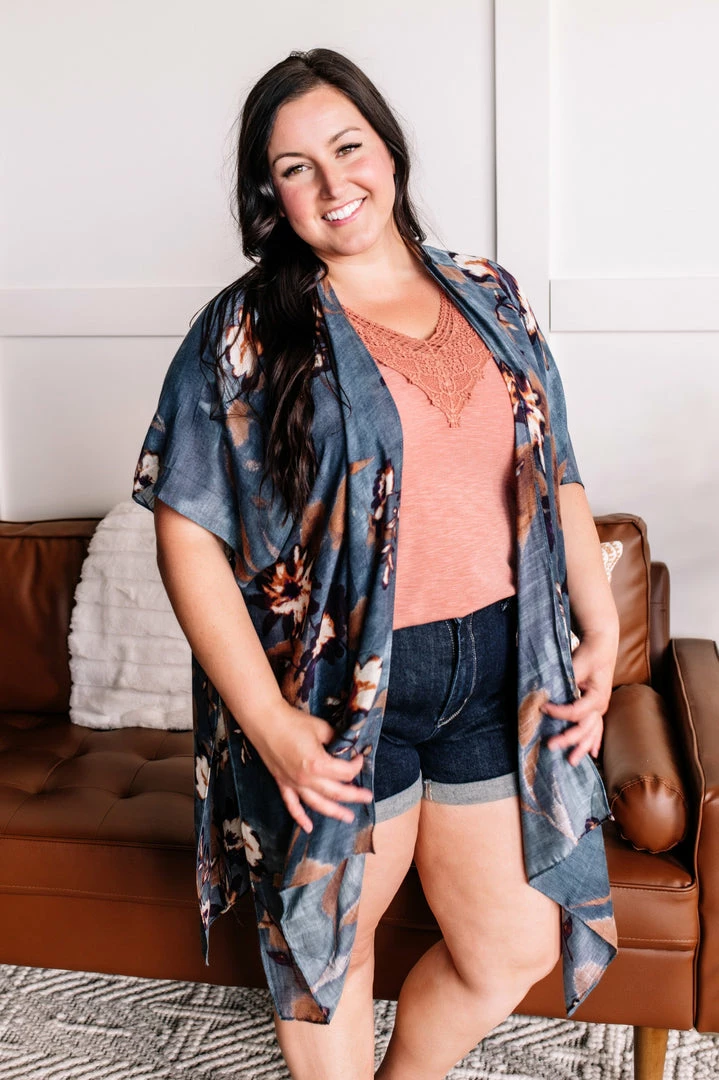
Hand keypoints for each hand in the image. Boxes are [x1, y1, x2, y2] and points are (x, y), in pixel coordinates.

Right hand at [249, 699, 371, 832]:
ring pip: (318, 804)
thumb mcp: (321, 728)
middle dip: (354, 795)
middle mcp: (307, 778)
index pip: (345, 772)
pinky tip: (308, 827)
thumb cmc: (293, 722)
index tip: (359, 757)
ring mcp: (294, 783)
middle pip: (336, 792)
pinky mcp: (282, 783)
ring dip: (334, 812)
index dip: (356, 765)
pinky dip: (300, 818)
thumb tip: (346, 746)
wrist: (265, 722)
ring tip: (348, 818)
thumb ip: (336, 740)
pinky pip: (292, 805)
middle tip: (367, 797)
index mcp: (318, 764)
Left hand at [543, 631, 615, 765]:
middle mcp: (601, 706)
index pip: (576, 712)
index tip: (542, 708)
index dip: (558, 713)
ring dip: (582, 747)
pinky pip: (597, 729)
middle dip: (568, 739)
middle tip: (550, 746)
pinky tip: (592, 753)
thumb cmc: (589, 654)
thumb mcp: (576, 665)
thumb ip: (566, 681)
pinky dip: (594, 741)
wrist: (602, 646)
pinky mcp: (597, 708)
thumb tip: (548, 694)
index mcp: (597, 697)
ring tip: (572, 762)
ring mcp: (601, 708)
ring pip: (592, 733)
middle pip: (584, 728)